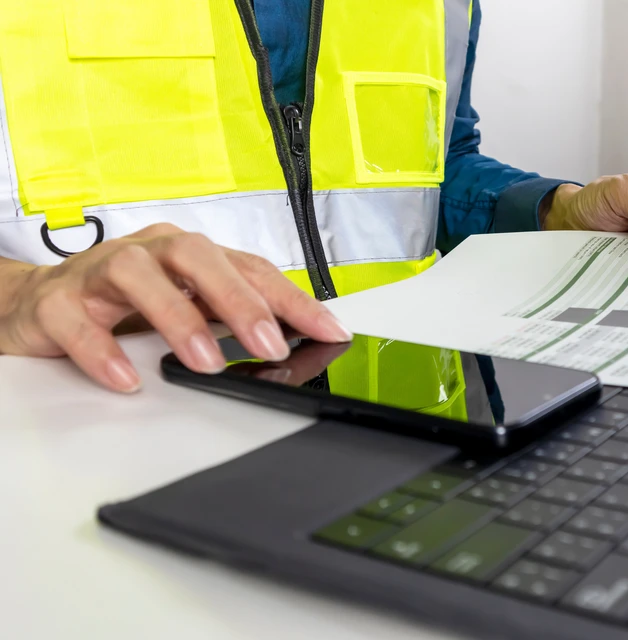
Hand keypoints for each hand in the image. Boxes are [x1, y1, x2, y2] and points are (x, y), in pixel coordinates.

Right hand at [0, 224, 351, 392]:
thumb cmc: (123, 302)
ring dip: (177, 318)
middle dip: (239, 300)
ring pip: (139, 277)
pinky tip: (128, 379)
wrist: (36, 304)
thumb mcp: (187, 304)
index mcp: (187, 253)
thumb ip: (230, 317)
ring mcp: (99, 273)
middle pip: (198, 257)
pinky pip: (78, 322)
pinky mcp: (56, 303)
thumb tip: (289, 341)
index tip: (328, 329)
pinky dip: (103, 351)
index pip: (249, 267)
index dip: (292, 298)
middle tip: (270, 343)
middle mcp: (148, 253)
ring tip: (204, 362)